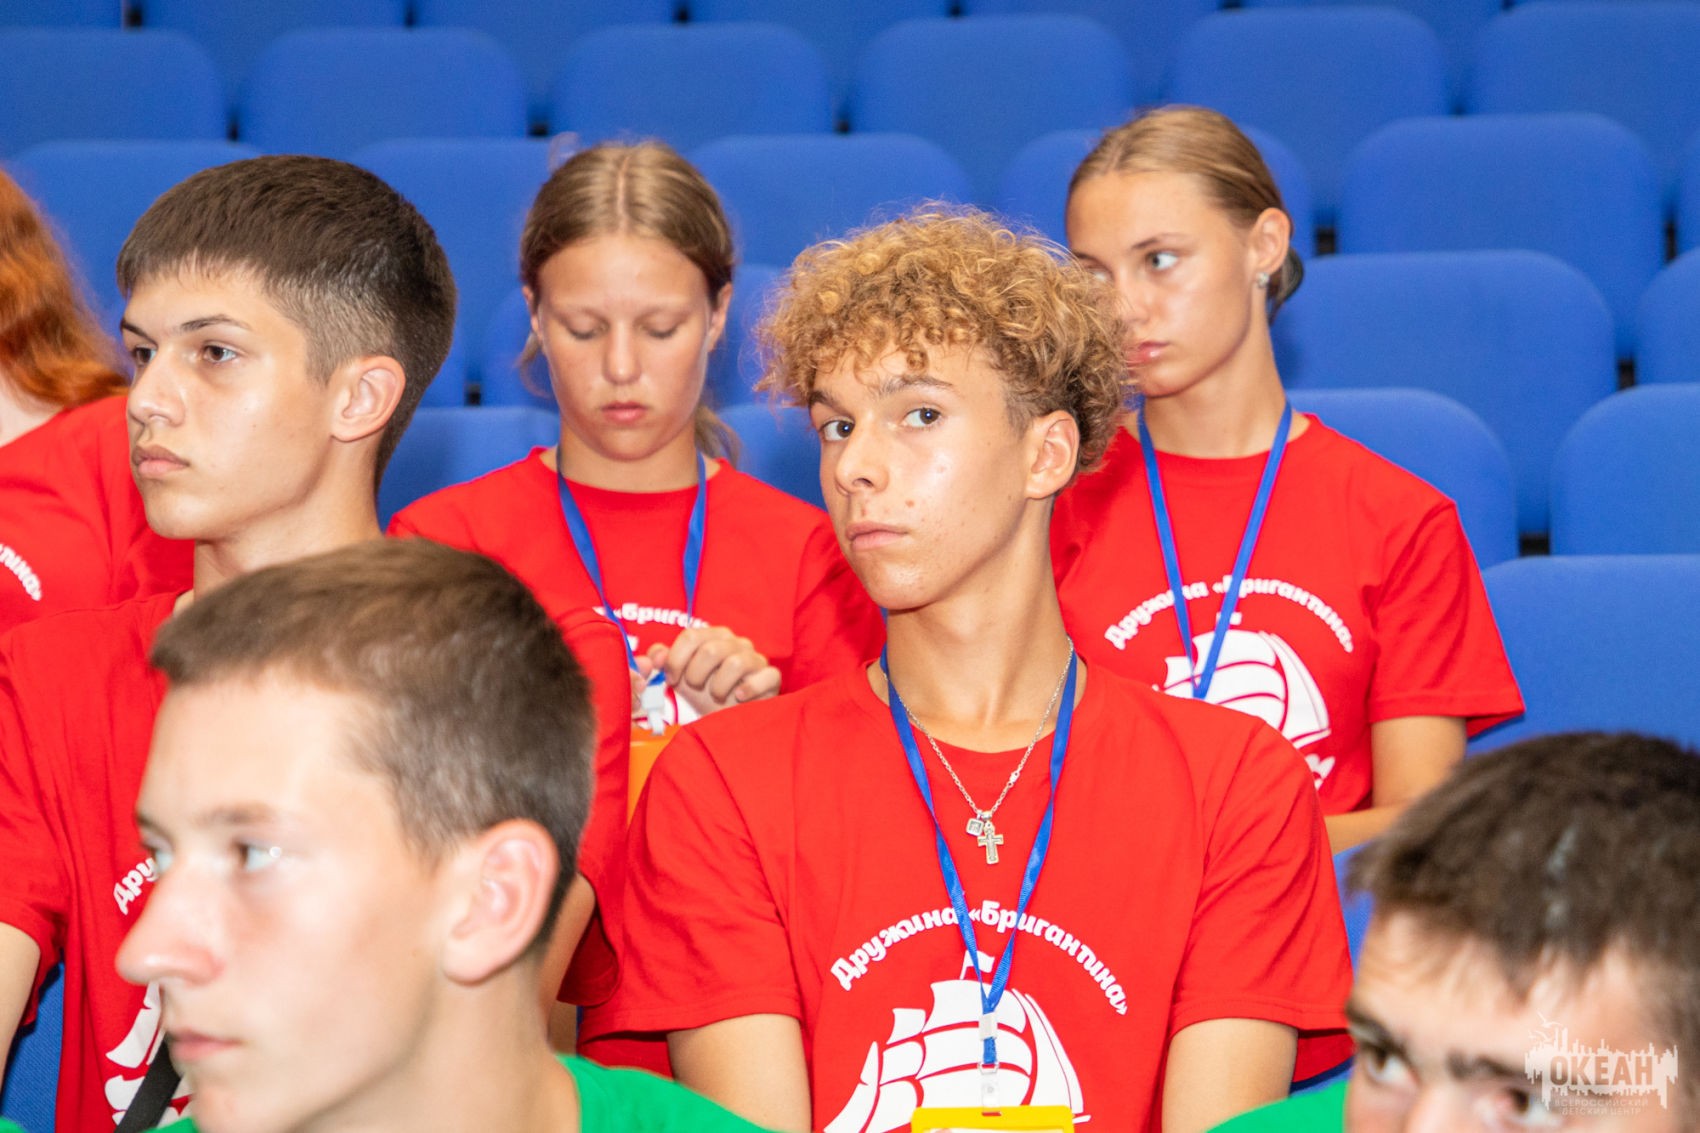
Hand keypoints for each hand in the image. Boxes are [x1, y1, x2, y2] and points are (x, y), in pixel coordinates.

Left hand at [636, 625, 780, 716]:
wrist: (730, 718)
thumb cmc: (704, 694)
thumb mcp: (680, 678)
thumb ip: (662, 662)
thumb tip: (655, 656)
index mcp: (712, 636)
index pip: (690, 636)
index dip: (676, 660)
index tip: (672, 680)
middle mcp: (736, 642)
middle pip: (711, 650)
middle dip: (696, 675)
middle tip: (695, 689)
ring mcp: (756, 658)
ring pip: (735, 663)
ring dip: (719, 686)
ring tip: (716, 696)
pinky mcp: (772, 677)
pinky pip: (765, 676)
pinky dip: (748, 689)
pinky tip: (739, 698)